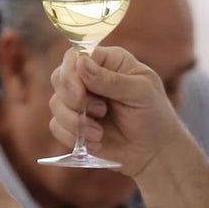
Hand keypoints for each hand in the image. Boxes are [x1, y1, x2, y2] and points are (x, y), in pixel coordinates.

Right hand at [48, 47, 182, 176]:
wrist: (154, 151)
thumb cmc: (153, 115)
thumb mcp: (140, 93)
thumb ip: (111, 80)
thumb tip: (81, 63)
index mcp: (107, 62)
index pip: (75, 56)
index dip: (71, 74)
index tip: (81, 95)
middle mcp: (88, 78)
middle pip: (59, 77)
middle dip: (72, 100)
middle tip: (99, 112)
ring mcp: (78, 101)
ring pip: (55, 104)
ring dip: (75, 122)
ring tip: (99, 133)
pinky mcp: (71, 123)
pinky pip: (55, 126)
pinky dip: (72, 136)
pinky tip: (95, 141)